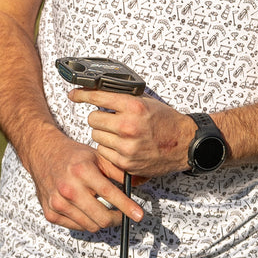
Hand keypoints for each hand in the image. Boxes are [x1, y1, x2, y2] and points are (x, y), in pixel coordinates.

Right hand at [21, 123, 143, 231]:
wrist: (43, 154)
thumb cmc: (74, 156)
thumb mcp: (97, 156)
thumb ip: (118, 170)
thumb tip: (140, 182)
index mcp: (82, 170)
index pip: (110, 194)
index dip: (127, 207)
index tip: (139, 215)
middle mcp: (68, 188)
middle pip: (102, 218)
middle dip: (118, 219)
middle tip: (124, 215)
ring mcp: (58, 202)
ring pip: (91, 225)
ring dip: (102, 220)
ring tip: (105, 209)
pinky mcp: (51, 213)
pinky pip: (77, 227)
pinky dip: (86, 221)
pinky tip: (87, 208)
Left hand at [68, 89, 194, 180]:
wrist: (184, 143)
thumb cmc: (165, 121)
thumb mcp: (145, 101)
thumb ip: (122, 98)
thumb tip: (97, 94)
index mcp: (133, 106)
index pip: (98, 97)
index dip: (82, 95)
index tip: (73, 94)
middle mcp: (128, 126)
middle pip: (93, 119)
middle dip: (98, 118)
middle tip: (109, 118)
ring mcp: (126, 147)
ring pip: (96, 136)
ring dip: (103, 134)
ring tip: (118, 133)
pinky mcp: (126, 163)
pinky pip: (103, 152)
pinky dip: (108, 148)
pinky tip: (121, 145)